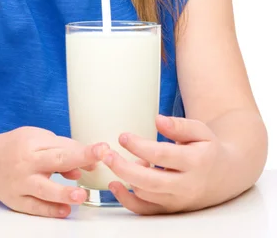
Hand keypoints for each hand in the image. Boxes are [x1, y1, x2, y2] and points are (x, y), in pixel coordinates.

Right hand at [0, 126, 108, 217]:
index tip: (103, 148)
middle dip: (79, 159)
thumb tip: (85, 166)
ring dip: (63, 193)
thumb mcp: (36, 138)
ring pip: (43, 190)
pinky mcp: (15, 201)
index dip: (84, 149)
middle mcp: (25, 163)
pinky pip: (34, 207)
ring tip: (80, 195)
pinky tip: (65, 210)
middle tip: (99, 159)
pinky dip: (50, 210)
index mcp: (32, 143)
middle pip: (55, 161)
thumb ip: (61, 149)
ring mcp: (19, 183)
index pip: (63, 146)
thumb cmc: (15, 147)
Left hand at [98, 114, 225, 213]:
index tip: (123, 137)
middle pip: (150, 181)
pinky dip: (127, 200)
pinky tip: (114, 184)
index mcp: (195, 162)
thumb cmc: (208, 149)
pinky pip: (145, 211)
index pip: (162, 155)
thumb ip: (179, 125)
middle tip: (106, 153)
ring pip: (145, 195)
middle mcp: (186, 186)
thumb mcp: (200, 130)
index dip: (139, 146)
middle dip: (123, 167)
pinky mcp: (170, 209)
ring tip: (115, 159)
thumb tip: (158, 120)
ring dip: (125, 177)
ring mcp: (177, 200)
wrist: (225, 176)